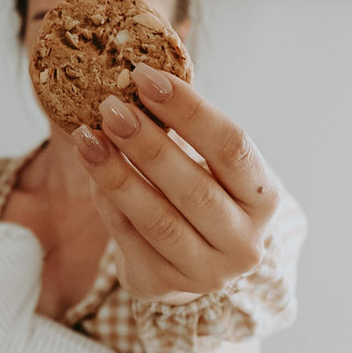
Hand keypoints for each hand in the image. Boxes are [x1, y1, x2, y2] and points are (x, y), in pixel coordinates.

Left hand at [70, 63, 280, 301]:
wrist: (195, 260)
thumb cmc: (204, 194)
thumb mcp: (211, 164)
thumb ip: (188, 125)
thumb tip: (146, 66)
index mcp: (264, 200)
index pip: (232, 147)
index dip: (189, 110)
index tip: (145, 77)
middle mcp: (243, 242)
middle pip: (193, 188)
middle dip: (147, 143)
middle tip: (110, 106)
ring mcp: (205, 272)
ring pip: (157, 219)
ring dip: (117, 174)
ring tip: (87, 137)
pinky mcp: (163, 285)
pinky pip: (128, 239)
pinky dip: (107, 201)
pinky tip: (91, 169)